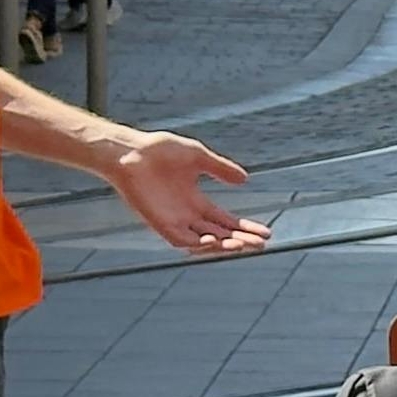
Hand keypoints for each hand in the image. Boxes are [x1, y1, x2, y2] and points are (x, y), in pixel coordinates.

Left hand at [105, 130, 267, 255]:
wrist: (131, 152)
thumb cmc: (160, 151)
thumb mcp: (198, 157)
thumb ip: (220, 169)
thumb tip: (245, 179)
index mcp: (197, 201)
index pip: (226, 221)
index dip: (246, 227)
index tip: (266, 231)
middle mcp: (187, 216)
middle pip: (220, 235)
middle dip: (241, 240)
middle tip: (260, 244)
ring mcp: (174, 221)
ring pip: (203, 242)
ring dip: (222, 245)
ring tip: (242, 244)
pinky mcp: (159, 223)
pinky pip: (181, 240)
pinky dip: (196, 244)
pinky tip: (212, 240)